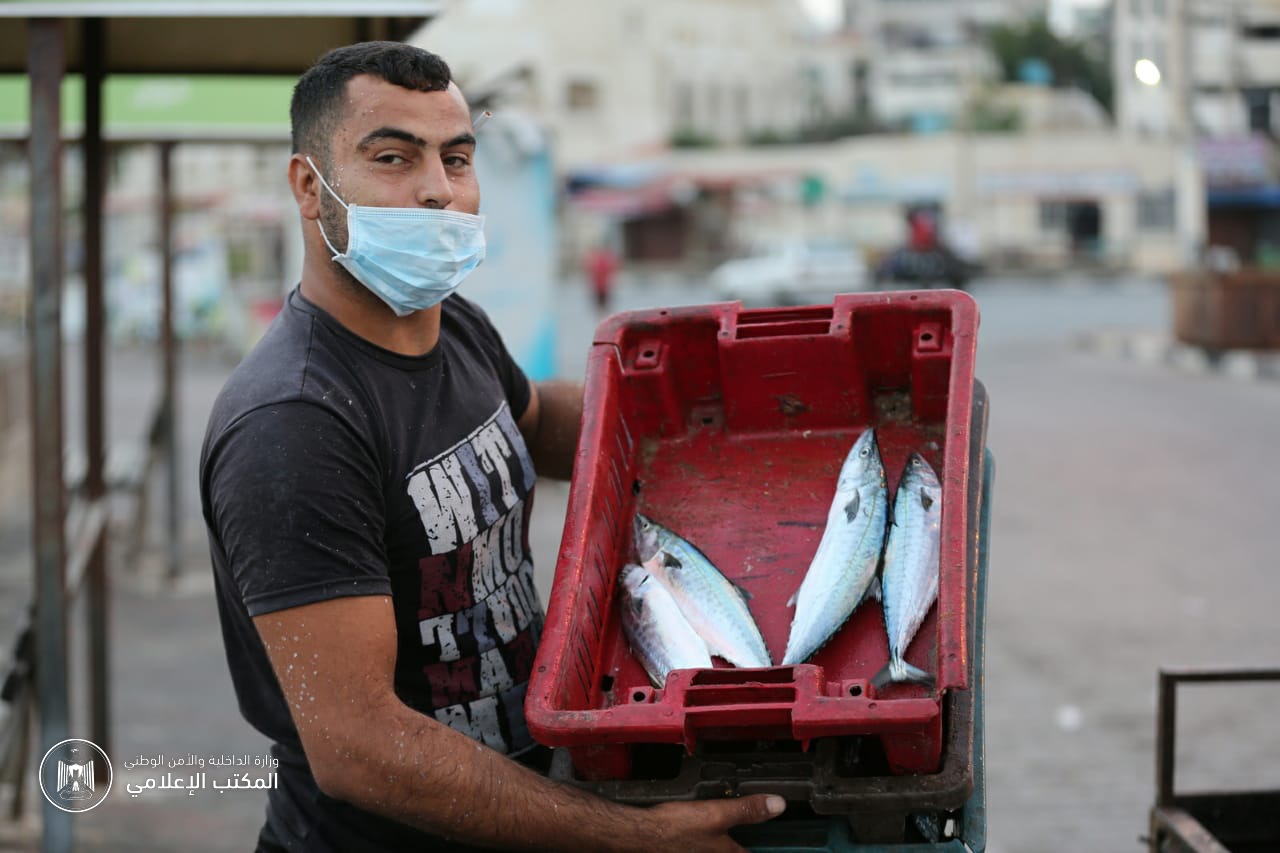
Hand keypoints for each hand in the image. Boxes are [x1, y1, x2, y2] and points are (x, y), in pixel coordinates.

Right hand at [640, 794, 786, 851]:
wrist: (641, 834)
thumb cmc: (675, 827)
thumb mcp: (717, 813)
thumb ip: (748, 810)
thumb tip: (778, 805)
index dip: (763, 849)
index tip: (768, 846)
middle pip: (734, 852)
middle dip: (741, 844)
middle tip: (748, 839)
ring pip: (718, 850)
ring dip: (722, 843)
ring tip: (722, 834)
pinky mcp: (684, 851)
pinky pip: (703, 848)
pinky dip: (708, 841)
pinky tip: (701, 833)